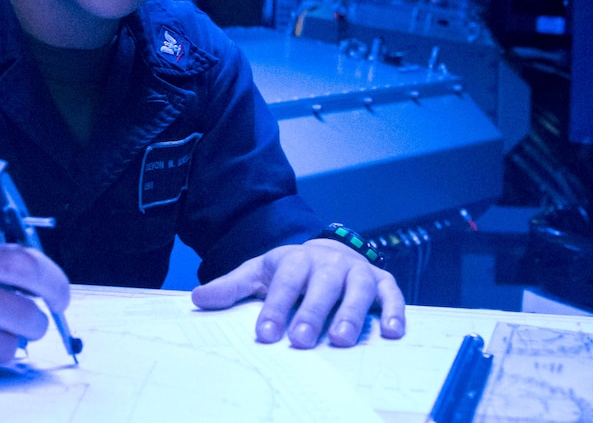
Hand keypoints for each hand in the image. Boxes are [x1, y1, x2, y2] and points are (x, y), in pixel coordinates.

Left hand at [190, 239, 404, 347]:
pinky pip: (392, 295)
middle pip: (321, 287)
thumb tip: (196, 299)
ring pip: (357, 292)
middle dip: (311, 313)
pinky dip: (395, 312)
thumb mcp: (259, 273)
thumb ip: (231, 287)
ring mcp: (357, 272)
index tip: (265, 333)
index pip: (285, 282)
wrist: (329, 252)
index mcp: (296, 260)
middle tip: (302, 341)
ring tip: (340, 341)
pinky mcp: (383, 282)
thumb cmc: (292, 271)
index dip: (275, 307)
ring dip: (351, 315)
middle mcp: (329, 264)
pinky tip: (392, 333)